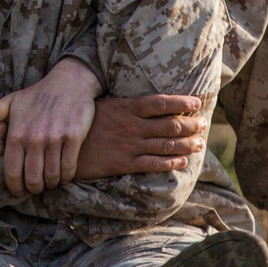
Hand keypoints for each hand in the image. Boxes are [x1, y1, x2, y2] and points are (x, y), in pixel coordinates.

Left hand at [0, 59, 100, 195]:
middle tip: (36, 187)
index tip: (18, 191)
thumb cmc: (38, 94)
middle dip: (34, 188)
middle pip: (32, 179)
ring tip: (49, 182)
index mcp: (16, 134)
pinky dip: (66, 176)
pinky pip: (68, 167)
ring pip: (51, 176)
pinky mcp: (73, 138)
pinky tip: (63, 174)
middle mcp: (34, 138)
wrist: (69, 82)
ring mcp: (54, 138)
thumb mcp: (13, 101)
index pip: (12, 172)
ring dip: (50, 183)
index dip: (15, 187)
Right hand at [75, 94, 207, 179]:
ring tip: (199, 143)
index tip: (196, 102)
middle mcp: (131, 126)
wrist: (63, 147)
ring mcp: (129, 146)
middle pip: (169, 124)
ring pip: (165, 144)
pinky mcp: (124, 163)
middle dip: (190, 125)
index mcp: (126, 108)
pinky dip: (170, 163)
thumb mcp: (103, 105)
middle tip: (204, 124)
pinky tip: (182, 161)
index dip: (181, 102)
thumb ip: (125, 105)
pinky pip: (152, 164)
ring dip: (186, 144)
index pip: (161, 102)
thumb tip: (145, 102)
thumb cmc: (83, 123)